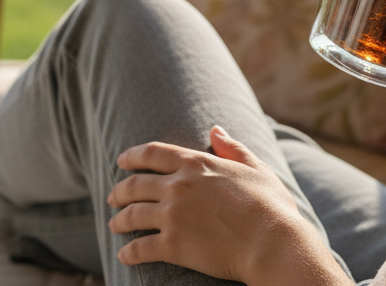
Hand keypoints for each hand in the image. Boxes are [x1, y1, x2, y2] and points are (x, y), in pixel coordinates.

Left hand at [107, 126, 338, 284]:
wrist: (273, 243)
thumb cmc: (271, 206)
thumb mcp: (255, 168)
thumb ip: (233, 148)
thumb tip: (215, 129)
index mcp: (196, 164)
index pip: (153, 154)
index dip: (133, 156)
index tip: (121, 160)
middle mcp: (178, 186)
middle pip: (136, 184)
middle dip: (120, 190)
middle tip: (112, 197)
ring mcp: (172, 215)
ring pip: (132, 215)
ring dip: (119, 220)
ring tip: (114, 225)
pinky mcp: (172, 246)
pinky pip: (140, 248)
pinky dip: (129, 252)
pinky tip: (124, 256)